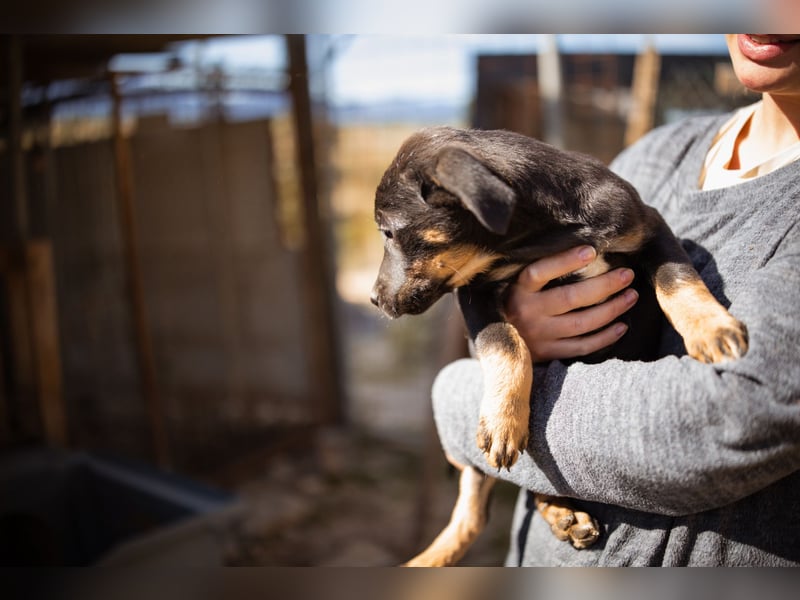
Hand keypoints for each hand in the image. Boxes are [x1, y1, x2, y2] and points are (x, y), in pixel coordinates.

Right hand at [505, 246, 638, 362]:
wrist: (496, 343)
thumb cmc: (511, 304)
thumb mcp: (514, 286)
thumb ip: (537, 274)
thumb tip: (581, 251)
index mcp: (517, 291)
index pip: (540, 272)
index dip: (565, 261)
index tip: (592, 251)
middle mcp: (526, 313)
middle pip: (570, 298)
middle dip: (604, 285)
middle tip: (627, 274)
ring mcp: (538, 336)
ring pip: (582, 323)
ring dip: (611, 310)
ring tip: (631, 296)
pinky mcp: (548, 353)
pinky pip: (582, 347)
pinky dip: (605, 338)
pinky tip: (622, 326)